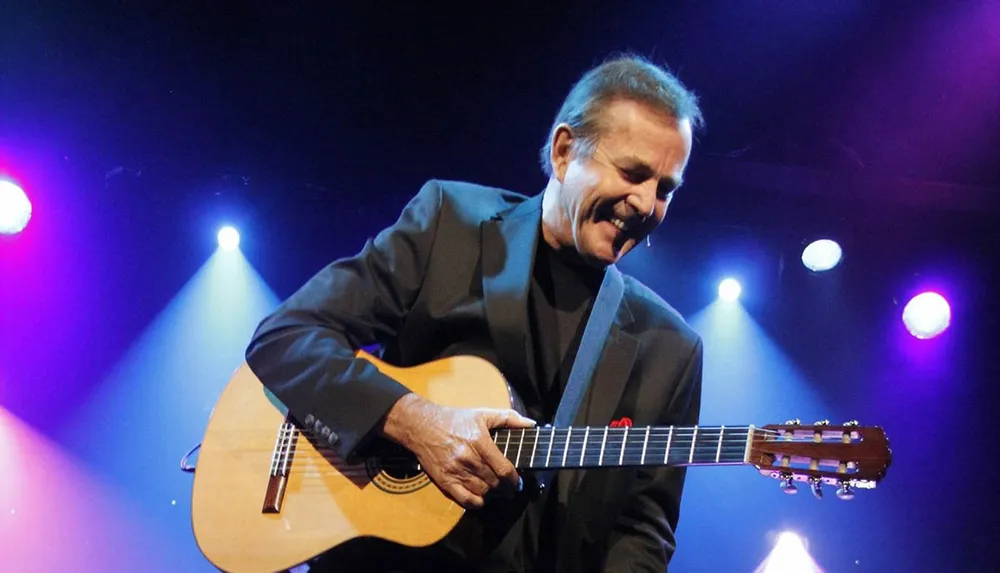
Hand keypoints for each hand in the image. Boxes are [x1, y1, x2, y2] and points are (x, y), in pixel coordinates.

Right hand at [380, 393, 535, 508]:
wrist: (422, 426)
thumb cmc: (455, 420)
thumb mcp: (482, 414)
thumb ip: (508, 418)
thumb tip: (530, 424)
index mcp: (479, 442)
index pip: (503, 469)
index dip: (514, 480)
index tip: (518, 482)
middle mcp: (467, 458)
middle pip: (495, 483)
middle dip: (506, 488)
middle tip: (510, 488)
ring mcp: (455, 471)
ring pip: (482, 492)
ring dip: (494, 495)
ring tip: (497, 491)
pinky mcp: (445, 481)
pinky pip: (465, 500)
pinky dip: (477, 502)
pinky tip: (481, 496)